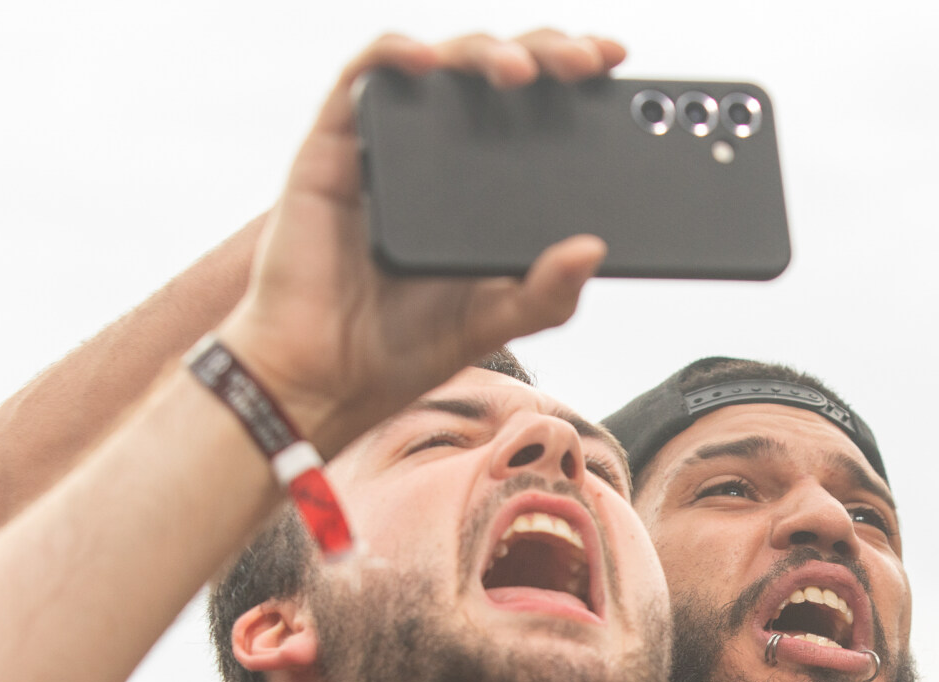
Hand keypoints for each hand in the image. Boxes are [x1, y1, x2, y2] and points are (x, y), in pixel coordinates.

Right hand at [216, 30, 627, 456]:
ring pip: (438, 61)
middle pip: (493, 71)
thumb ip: (548, 292)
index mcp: (482, 185)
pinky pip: (362, 78)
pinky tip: (429, 61)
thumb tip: (594, 250)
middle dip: (544, 49)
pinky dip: (396, 54)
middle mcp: (437, 154)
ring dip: (484, 49)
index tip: (613, 60)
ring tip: (521, 71)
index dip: (571, 72)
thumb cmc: (401, 345)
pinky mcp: (334, 146)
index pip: (534, 109)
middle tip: (582, 61)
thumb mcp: (496, 320)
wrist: (325, 376)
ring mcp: (386, 145)